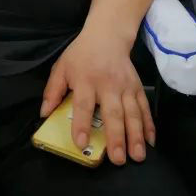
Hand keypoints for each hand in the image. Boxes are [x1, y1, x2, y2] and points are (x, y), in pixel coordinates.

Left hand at [41, 26, 154, 165]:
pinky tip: (151, 142)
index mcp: (85, 81)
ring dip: (136, 136)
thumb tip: (44, 114)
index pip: (83, 105)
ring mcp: (125, 86)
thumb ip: (53, 91)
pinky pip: (144, 108)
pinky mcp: (137, 87)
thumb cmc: (81, 55)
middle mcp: (108, 85)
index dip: (81, 124)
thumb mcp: (61, 68)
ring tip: (137, 156)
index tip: (81, 143)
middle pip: (113, 113)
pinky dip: (149, 125)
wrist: (106, 35)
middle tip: (118, 160)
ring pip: (133, 114)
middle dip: (116, 137)